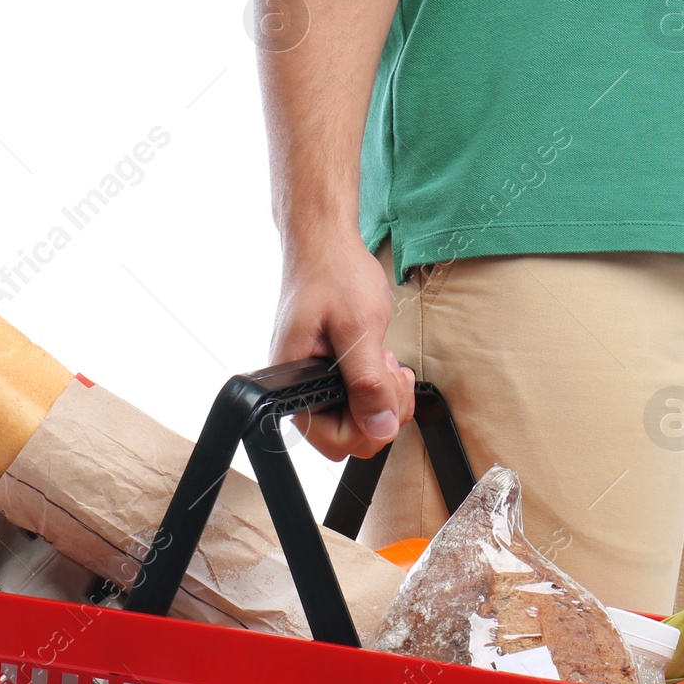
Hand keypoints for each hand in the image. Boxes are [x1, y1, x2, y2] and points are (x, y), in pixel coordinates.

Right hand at [270, 232, 415, 459]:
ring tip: (384, 360)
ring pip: (358, 419)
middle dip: (380, 412)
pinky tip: (379, 358)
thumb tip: (381, 428)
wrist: (325, 241)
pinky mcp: (328, 371)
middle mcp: (299, 387)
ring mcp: (314, 380)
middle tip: (389, 373)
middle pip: (348, 437)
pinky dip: (378, 384)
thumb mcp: (358, 329)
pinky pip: (357, 398)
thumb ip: (368, 383)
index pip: (333, 442)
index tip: (385, 395)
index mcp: (294, 382)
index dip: (368, 428)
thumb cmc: (333, 273)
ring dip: (383, 396)